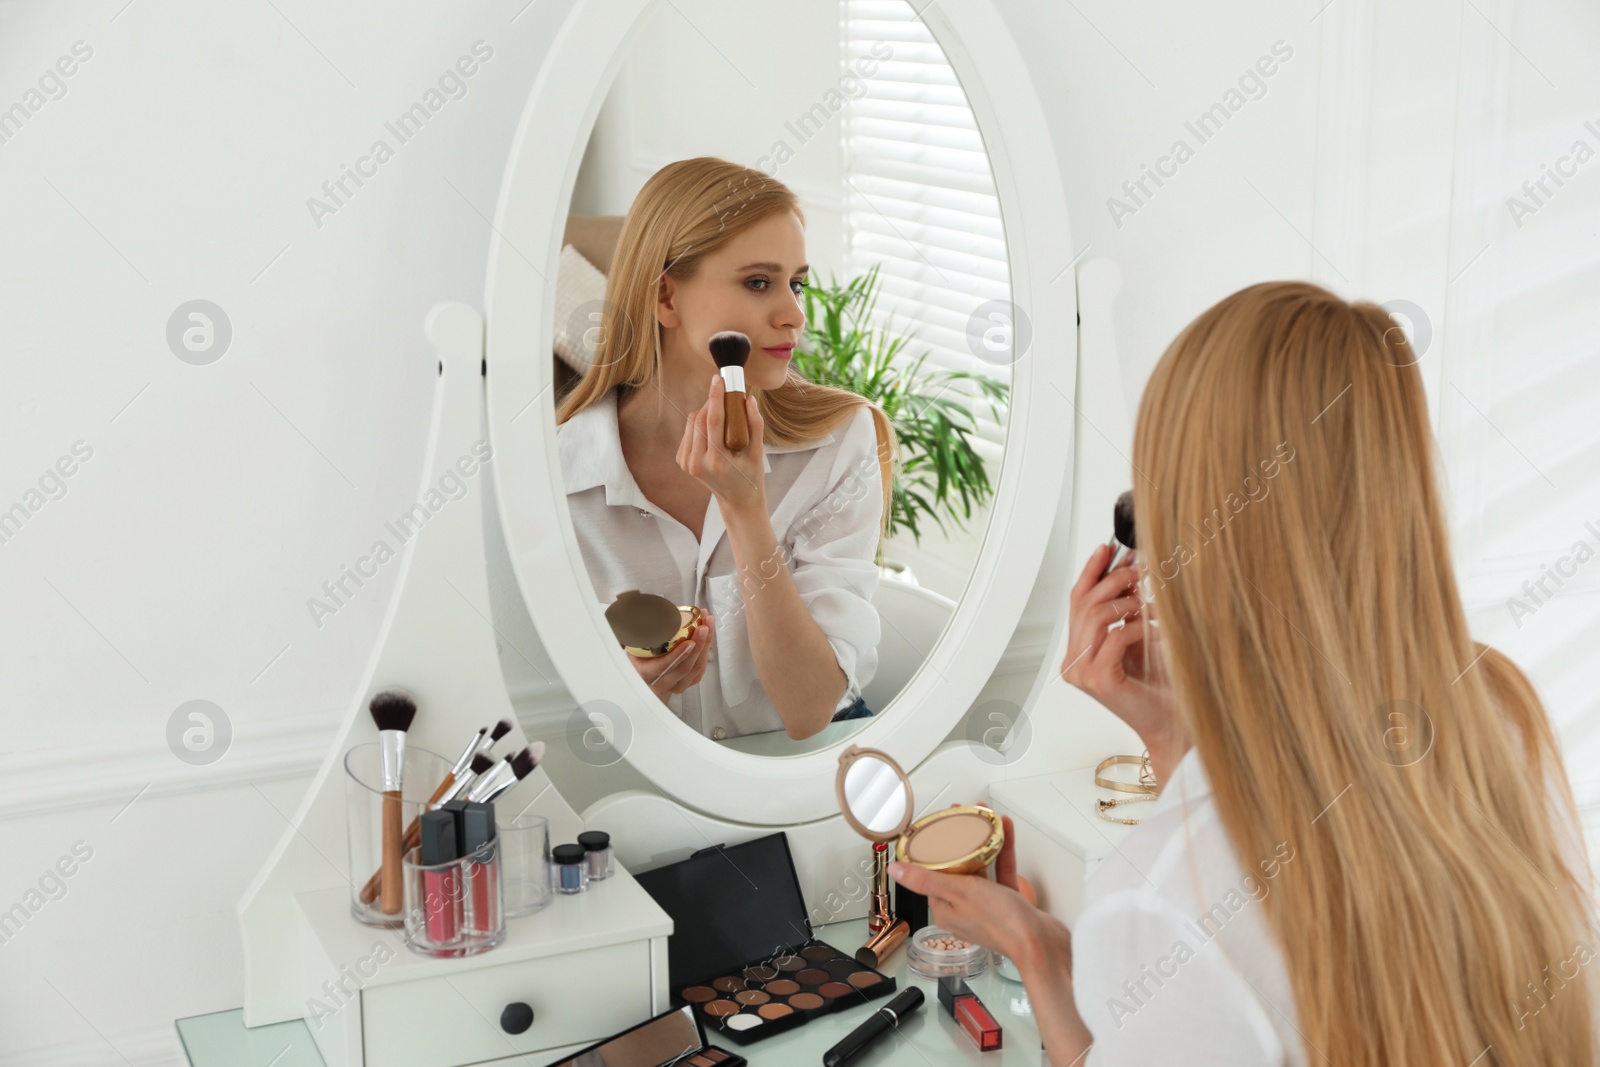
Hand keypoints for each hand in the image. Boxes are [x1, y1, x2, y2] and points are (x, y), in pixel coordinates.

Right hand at [626, 613, 713, 702]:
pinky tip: (709, 632)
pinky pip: (702, 666)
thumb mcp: (630, 646)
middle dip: (698, 644)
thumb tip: (623, 615)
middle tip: (703, 626)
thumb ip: (628, 633)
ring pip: (696, 667)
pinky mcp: (690, 680)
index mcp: (647, 674)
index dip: (678, 655)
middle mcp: (664, 683)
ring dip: (706, 643)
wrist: (646, 673)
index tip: (688, 642)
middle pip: (685, 667)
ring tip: (707, 622)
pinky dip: (707, 648)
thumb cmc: (639, 657)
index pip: (664, 666)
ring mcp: (678, 684)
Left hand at [677, 374, 765, 516]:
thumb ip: (755, 424)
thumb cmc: (751, 475)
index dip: (715, 397)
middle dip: (712, 402)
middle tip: (726, 394)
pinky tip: (713, 430)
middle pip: (699, 418)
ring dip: (706, 411)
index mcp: (716, 461)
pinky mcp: (682, 461)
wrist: (737, 499)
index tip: (718, 379)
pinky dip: (700, 424)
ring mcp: (687, 463)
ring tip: (722, 415)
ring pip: (692, 422)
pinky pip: (689, 431)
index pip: (712, 421)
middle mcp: (696, 463)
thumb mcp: (758, 452)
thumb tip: (749, 399)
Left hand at [894, 814, 1094, 1061]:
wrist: (1041, 944)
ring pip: (981, 867)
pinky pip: (1002, 871)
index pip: (932, 873)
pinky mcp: (1009, 903)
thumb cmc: (1001, 924)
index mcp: (946, 908)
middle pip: (957, 867)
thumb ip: (926, 880)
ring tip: (983, 819)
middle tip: (962, 816)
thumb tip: (895, 870)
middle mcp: (964, 908)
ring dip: (982, 841)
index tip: (937, 827)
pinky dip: (1003, 850)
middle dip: (959, 840)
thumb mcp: (959, 893)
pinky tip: (1005, 831)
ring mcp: (988, 906)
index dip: (933, 848)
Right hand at [1060, 544, 1177, 754]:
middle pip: (1083, 603)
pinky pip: (1117, 635)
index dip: (1091, 571)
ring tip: (1149, 605)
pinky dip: (1140, 627)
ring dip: (1128, 602)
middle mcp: (1074, 662)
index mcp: (1078, 651)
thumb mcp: (1139, 637)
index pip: (1076, 601)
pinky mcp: (1100, 680)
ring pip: (1096, 615)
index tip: (1109, 548)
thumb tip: (1128, 566)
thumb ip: (1126, 608)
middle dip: (1113, 579)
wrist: (1173, 728)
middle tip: (1139, 570)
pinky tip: (1157, 633)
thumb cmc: (1160, 688)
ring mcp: (1082, 673)